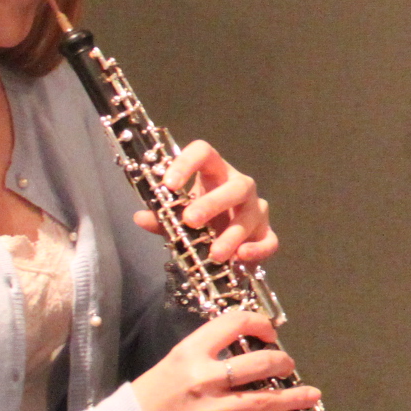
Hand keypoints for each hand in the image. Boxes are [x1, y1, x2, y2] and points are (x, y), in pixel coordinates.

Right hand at [131, 310, 320, 410]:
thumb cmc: (155, 392)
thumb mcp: (178, 358)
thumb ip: (211, 348)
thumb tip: (252, 341)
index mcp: (191, 353)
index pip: (234, 324)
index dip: (260, 323)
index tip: (270, 332)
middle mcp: (202, 380)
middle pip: (258, 364)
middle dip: (282, 361)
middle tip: (288, 365)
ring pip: (263, 401)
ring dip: (294, 398)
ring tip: (311, 395)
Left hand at [135, 139, 275, 264]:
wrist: (223, 246)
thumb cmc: (198, 222)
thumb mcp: (176, 219)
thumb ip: (162, 218)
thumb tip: (141, 217)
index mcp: (214, 173)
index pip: (204, 153)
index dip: (186, 163)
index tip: (168, 184)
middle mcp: (239, 186)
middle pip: (236, 186)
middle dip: (214, 203)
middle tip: (191, 220)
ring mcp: (256, 209)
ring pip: (251, 214)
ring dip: (232, 234)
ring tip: (214, 255)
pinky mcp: (266, 234)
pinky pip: (269, 240)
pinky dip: (257, 249)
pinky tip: (241, 258)